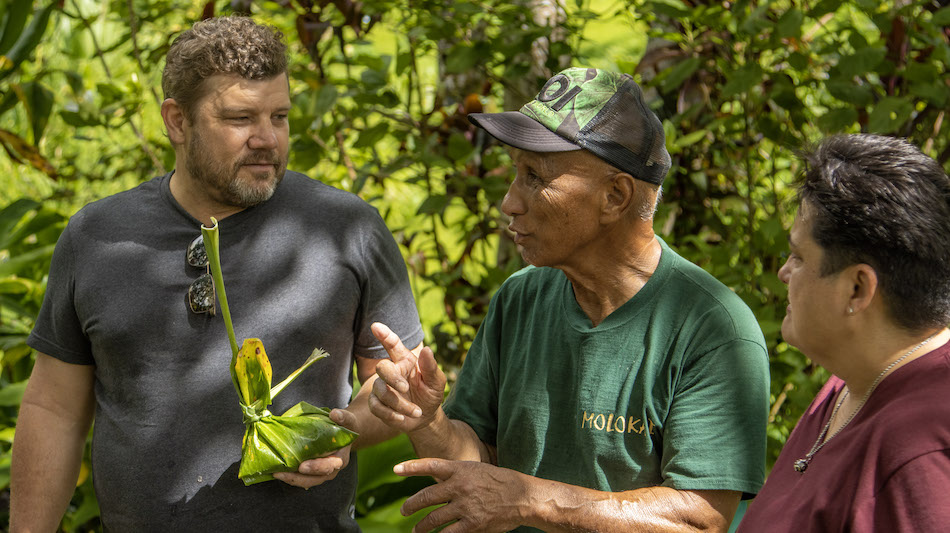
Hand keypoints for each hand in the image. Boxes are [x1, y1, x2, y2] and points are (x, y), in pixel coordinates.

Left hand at [273, 408, 355, 488]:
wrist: (344, 432)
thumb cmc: (344, 426)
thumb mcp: (347, 420)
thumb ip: (343, 417)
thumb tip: (335, 414)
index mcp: (341, 458)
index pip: (330, 466)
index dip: (316, 467)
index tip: (302, 466)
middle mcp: (332, 469)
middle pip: (316, 478)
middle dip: (299, 478)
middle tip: (281, 473)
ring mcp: (322, 472)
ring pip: (308, 481)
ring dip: (291, 479)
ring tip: (276, 473)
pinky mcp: (313, 472)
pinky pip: (302, 478)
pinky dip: (291, 476)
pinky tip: (278, 472)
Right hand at [369, 322, 445, 432]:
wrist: (426, 417)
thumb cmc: (431, 393)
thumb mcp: (437, 381)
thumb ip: (431, 366)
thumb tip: (428, 350)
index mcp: (405, 361)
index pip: (393, 345)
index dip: (384, 335)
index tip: (376, 326)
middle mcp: (391, 371)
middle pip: (382, 367)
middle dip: (392, 378)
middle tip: (406, 388)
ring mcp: (382, 387)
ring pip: (380, 391)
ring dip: (399, 403)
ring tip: (416, 411)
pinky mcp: (377, 403)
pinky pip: (376, 407)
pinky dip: (391, 414)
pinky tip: (402, 418)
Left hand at [395, 458, 527, 532]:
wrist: (522, 496)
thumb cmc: (498, 481)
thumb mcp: (476, 469)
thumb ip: (456, 475)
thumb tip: (436, 483)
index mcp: (460, 469)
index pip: (431, 465)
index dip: (412, 467)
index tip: (396, 469)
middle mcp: (460, 486)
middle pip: (426, 497)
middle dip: (410, 506)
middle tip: (404, 511)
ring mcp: (465, 506)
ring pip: (433, 519)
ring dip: (421, 527)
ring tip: (416, 531)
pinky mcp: (472, 524)